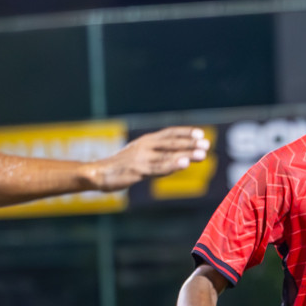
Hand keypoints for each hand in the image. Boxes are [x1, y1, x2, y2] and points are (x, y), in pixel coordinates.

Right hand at [92, 127, 210, 190]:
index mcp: (146, 141)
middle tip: (207, 144)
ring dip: (187, 154)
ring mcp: (142, 158)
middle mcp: (145, 146)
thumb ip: (156, 156)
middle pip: (172, 143)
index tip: (200, 133)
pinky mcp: (138, 170)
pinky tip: (184, 163)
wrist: (98, 173)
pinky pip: (159, 168)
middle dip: (190, 143)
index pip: (168, 133)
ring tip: (203, 154)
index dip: (185, 133)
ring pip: (169, 155)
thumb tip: (176, 156)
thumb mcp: (138, 155)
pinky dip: (173, 165)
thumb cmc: (120, 166)